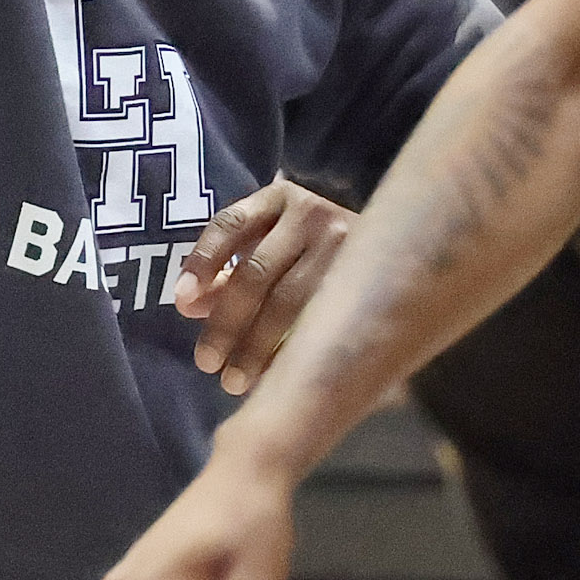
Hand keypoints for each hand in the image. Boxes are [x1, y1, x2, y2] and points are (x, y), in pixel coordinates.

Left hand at [171, 178, 354, 395]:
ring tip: (234, 381)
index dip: (203, 262)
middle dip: (227, 321)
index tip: (182, 304)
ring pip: (289, 301)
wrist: (397, 234)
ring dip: (255, 345)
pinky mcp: (367, 275)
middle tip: (206, 362)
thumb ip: (228, 270)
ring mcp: (344, 244)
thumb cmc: (308, 246)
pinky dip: (290, 350)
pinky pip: (319, 319)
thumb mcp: (268, 242)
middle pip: (256, 272)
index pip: (230, 225)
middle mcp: (311, 215)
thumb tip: (191, 306)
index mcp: (276, 198)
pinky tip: (273, 376)